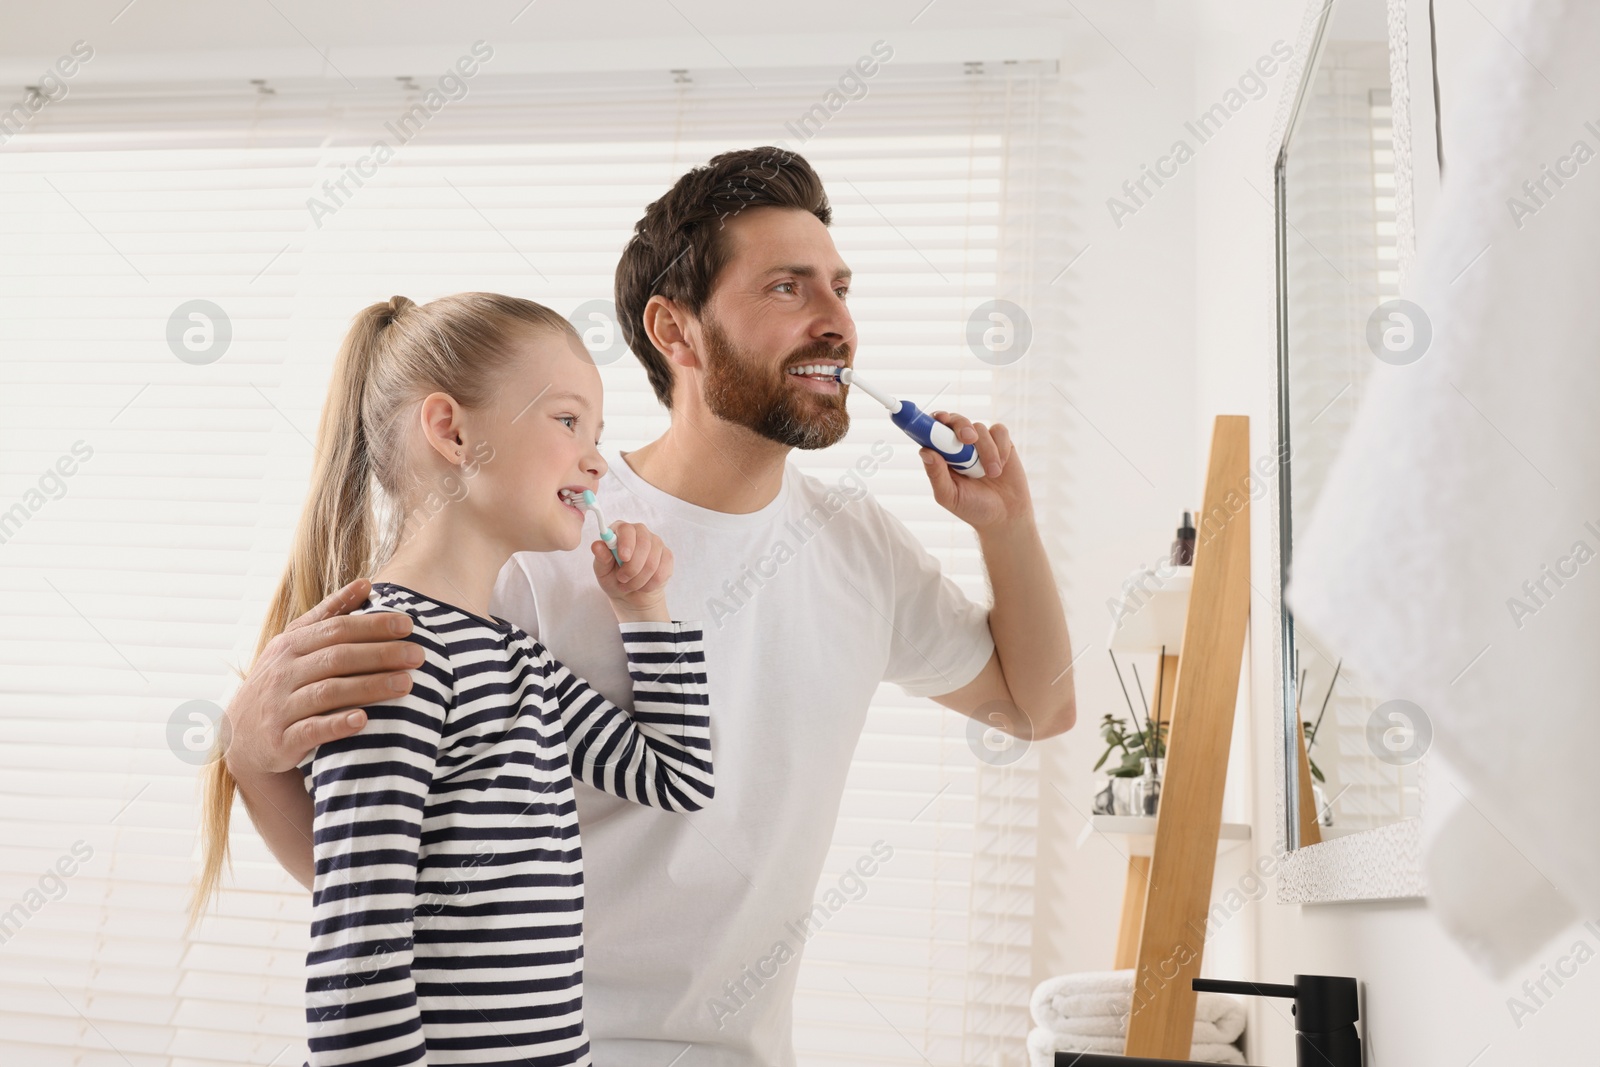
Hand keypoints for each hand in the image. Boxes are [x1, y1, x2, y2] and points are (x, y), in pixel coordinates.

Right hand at [222, 579, 424, 779]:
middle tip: (418, 655)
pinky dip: (337, 725)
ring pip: (327, 692)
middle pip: (336, 657)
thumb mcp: (295, 645)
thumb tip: (366, 582)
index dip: (372, 625)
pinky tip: (364, 720)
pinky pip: (310, 731)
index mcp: (290, 646)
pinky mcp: (280, 741)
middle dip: (380, 654)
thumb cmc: (281, 684)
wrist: (241, 739)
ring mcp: (279, 707)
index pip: (335, 629)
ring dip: (369, 687)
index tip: (408, 624)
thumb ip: (329, 614)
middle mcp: (282, 673)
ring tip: (406, 684)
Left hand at [591, 521, 672, 622]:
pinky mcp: (667, 556)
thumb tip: (597, 545)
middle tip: (622, 579)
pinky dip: (650, 584)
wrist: (630, 594)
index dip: (626, 543)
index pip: (626, 529)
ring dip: (639, 579)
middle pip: (643, 544)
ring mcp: (656, 543)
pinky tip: (643, 586)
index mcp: (621, 531)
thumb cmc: (613, 578)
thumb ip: (601, 558)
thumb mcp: (602, 571)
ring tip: (629, 585)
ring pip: (652, 561)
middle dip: (632, 567)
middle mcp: (640, 532)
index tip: (623, 557)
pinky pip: (662, 571)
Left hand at [920, 412, 1032, 530]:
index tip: (939, 419)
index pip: (932, 431)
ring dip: (987, 450)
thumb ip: (936, 475)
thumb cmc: (973, 508)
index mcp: (942, 457)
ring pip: (979, 428)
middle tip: (969, 439)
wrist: (1005, 516)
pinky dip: (1000, 447)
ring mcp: (980, 443)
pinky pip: (999, 431)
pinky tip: (1002, 465)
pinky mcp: (1000, 443)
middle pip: (955, 420)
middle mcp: (959, 446)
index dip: (932, 421)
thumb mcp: (950, 496)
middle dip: (961, 425)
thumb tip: (924, 451)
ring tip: (992, 474)